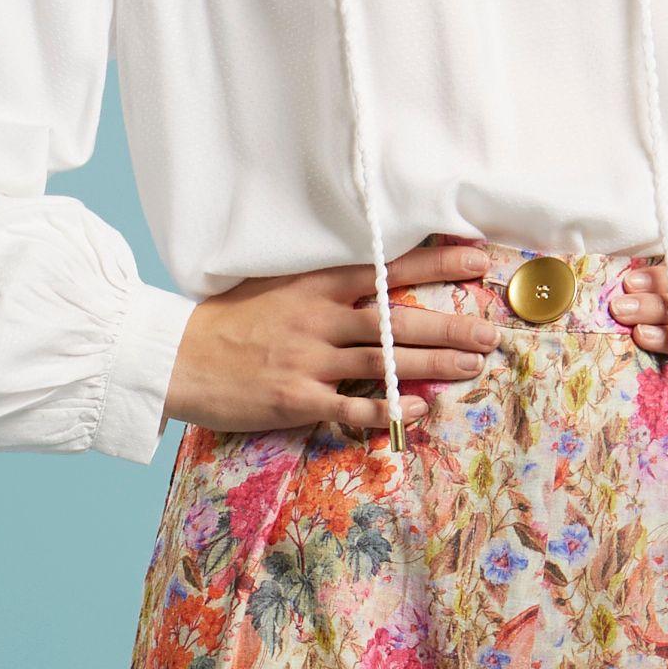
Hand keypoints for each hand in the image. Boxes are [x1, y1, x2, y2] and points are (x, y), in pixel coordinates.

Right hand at [165, 236, 507, 438]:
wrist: (175, 357)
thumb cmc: (226, 321)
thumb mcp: (273, 285)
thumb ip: (320, 283)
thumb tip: (369, 278)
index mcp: (314, 285)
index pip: (386, 268)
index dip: (435, 262)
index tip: (476, 259)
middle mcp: (318, 319)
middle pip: (398, 319)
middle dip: (451, 324)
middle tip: (491, 332)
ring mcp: (310, 360)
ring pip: (387, 361)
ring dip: (436, 364)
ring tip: (474, 367)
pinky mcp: (298, 399)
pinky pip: (355, 406)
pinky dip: (390, 409)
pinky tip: (420, 409)